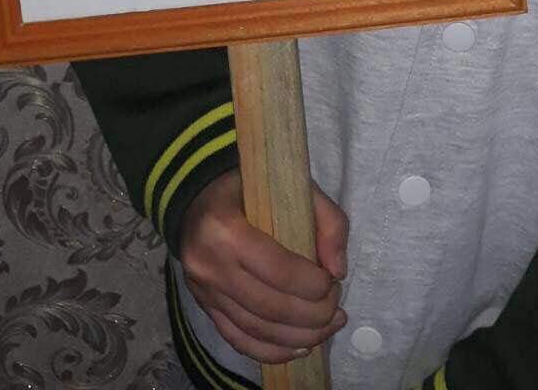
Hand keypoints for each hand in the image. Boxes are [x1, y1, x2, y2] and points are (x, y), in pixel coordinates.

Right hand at [179, 168, 348, 364]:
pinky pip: (238, 339)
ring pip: (255, 329)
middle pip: (268, 306)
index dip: (312, 284)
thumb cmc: (252, 189)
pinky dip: (272, 351)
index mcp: (227, 228)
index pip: (278, 269)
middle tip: (337, 308)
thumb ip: (327, 220)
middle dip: (312, 315)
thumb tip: (338, 271)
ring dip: (298, 337)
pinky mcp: (205, 307)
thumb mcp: (293, 187)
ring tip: (329, 328)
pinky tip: (301, 348)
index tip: (333, 282)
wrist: (198, 199)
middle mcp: (210, 265)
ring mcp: (204, 291)